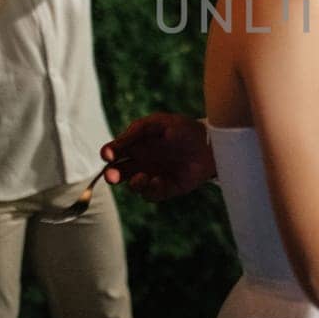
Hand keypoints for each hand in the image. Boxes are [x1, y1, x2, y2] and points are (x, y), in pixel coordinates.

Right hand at [100, 112, 215, 202]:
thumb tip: (117, 142)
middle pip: (117, 172)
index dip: (108, 153)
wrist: (211, 144)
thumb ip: (137, 129)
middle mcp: (141, 162)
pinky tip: (156, 181)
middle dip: (111, 175)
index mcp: (136, 144)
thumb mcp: (158, 123)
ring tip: (141, 177)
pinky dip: (150, 189)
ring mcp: (152, 176)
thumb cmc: (184, 129)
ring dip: (133, 183)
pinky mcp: (165, 188)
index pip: (115, 151)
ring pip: (132, 185)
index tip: (107, 154)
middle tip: (111, 176)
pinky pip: (150, 194)